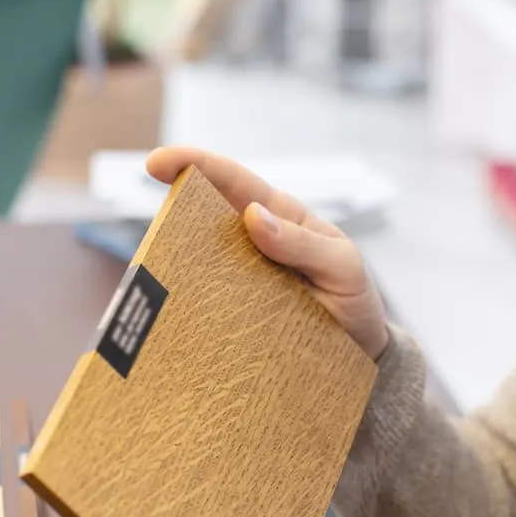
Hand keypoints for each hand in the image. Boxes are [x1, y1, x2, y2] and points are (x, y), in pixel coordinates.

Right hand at [144, 147, 389, 359]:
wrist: (361, 354)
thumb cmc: (354, 300)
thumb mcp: (343, 268)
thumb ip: (304, 244)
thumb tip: (251, 214)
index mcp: (278, 217)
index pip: (232, 181)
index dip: (194, 163)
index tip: (157, 163)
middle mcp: (251, 243)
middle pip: (201, 219)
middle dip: (171, 215)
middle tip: (154, 231)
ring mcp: (237, 279)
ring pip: (195, 262)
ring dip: (174, 265)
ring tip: (156, 276)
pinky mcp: (232, 314)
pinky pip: (204, 304)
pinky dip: (187, 305)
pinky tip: (173, 315)